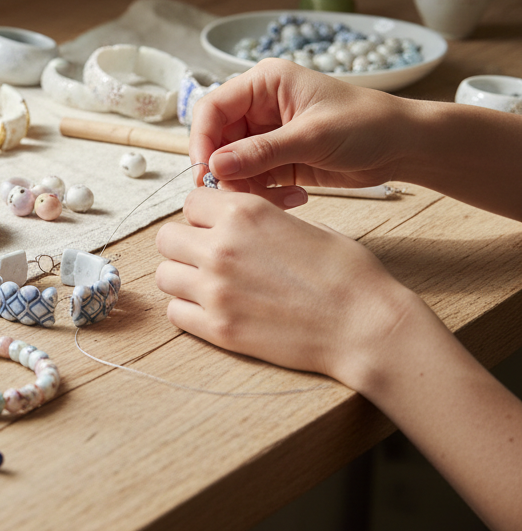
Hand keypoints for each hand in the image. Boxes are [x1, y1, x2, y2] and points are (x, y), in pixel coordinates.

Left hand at [154, 188, 422, 385]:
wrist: (366, 327)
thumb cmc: (347, 275)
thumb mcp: (303, 225)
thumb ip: (258, 220)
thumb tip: (234, 222)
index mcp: (245, 213)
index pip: (190, 202)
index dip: (202, 215)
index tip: (214, 226)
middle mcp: (221, 247)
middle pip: (166, 238)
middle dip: (184, 244)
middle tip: (207, 256)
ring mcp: (215, 290)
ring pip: (164, 276)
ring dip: (182, 277)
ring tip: (209, 285)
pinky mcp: (218, 328)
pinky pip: (175, 313)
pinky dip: (187, 310)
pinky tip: (213, 310)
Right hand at [190, 60, 408, 206]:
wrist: (405, 146)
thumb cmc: (368, 124)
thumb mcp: (313, 136)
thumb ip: (261, 152)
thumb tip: (215, 167)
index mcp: (264, 84)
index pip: (212, 108)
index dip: (202, 139)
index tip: (204, 171)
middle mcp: (260, 107)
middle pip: (217, 141)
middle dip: (225, 171)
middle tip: (238, 196)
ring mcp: (267, 135)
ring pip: (232, 166)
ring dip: (247, 187)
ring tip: (278, 199)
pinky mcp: (277, 160)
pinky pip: (253, 181)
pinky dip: (264, 195)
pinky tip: (295, 198)